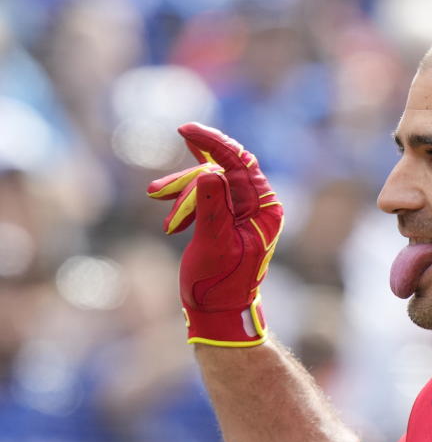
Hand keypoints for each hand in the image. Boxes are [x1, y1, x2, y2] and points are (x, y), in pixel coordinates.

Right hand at [147, 123, 282, 346]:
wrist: (218, 311)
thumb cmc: (218, 283)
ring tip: (160, 210)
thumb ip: (211, 208)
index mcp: (265, 209)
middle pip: (224, 170)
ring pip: (211, 182)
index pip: (240, 164)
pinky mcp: (229, 217)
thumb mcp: (213, 244)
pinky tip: (169, 204)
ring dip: (183, 192)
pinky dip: (187, 199)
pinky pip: (209, 193)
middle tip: (156, 192)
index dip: (213, 143)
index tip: (184, 130)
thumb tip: (208, 172)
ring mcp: (245, 211)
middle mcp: (260, 206)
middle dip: (189, 178)